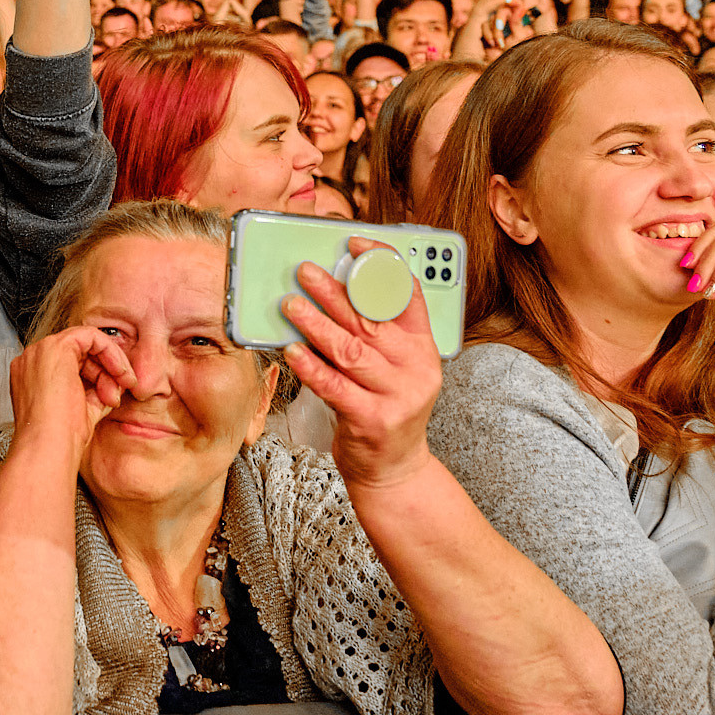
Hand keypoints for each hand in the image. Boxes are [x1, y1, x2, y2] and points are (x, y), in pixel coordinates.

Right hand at [7, 326, 138, 468]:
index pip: (70, 365)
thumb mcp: (81, 409)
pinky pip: (91, 335)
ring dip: (110, 365)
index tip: (112, 395)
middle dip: (105, 372)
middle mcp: (33, 361)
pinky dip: (110, 351)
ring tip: (116, 393)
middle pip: (79, 353)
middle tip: (117, 395)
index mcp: (32, 377)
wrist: (48, 447)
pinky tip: (119, 371)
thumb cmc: (58, 439)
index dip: (96, 377)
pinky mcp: (56, 347)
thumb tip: (114, 383)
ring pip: (86, 342)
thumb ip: (94, 391)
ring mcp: (41, 351)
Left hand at [282, 249, 442, 489]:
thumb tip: (331, 289)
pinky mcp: (372, 420)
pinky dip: (310, 366)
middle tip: (306, 272)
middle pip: (370, 320)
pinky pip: (334, 386)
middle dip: (334, 292)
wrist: (395, 469)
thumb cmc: (386, 408)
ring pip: (349, 350)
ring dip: (315, 323)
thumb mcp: (395, 368)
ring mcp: (397, 396)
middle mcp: (416, 369)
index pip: (408, 295)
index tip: (356, 245)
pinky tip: (292, 350)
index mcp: (424, 347)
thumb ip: (374, 333)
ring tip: (291, 304)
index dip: (382, 265)